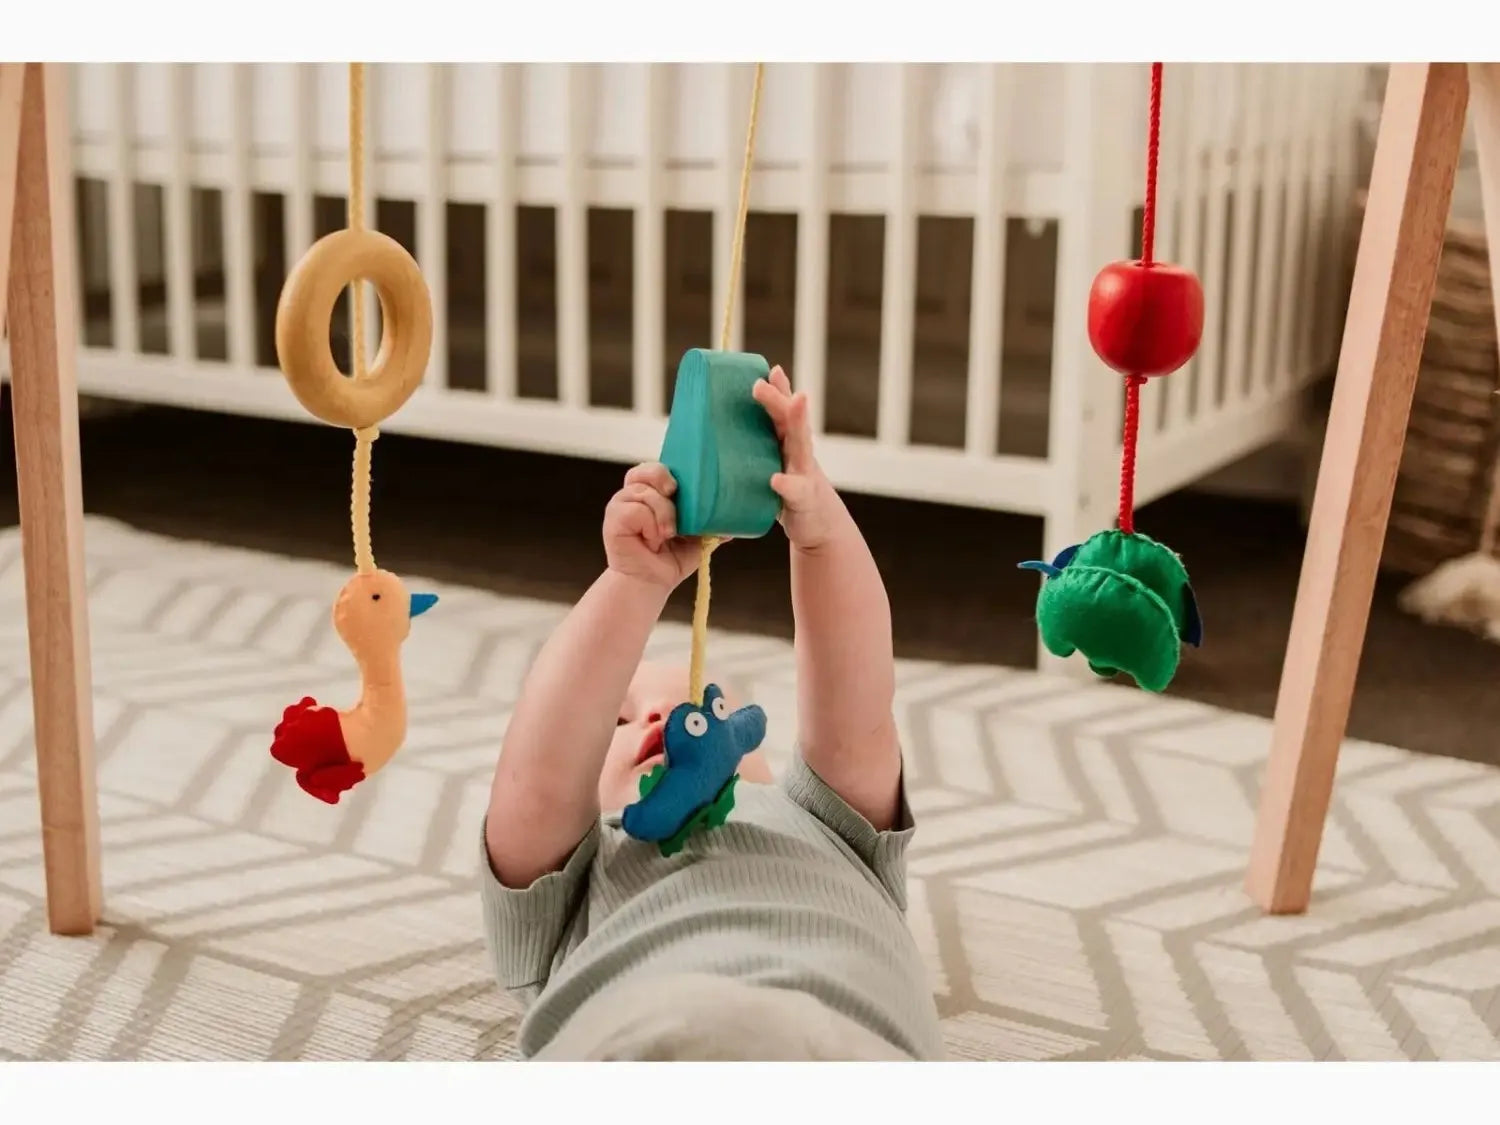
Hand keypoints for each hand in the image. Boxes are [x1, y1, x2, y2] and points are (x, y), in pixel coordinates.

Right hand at [603, 462, 705, 590]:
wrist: (651, 584)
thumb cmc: (669, 560)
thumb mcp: (697, 540)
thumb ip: (712, 526)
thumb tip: (737, 523)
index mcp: (650, 494)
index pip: (653, 469)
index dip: (666, 471)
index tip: (679, 486)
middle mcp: (632, 496)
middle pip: (644, 471)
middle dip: (662, 478)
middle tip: (673, 492)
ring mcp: (620, 506)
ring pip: (645, 493)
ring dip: (663, 514)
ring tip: (667, 535)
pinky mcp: (613, 520)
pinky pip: (636, 511)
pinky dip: (650, 526)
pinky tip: (651, 540)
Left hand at [753, 366, 843, 552]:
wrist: (819, 528)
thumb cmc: (789, 493)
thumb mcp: (774, 468)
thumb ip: (756, 449)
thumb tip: (715, 436)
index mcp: (788, 443)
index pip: (783, 412)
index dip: (779, 390)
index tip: (769, 370)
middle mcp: (799, 453)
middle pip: (791, 420)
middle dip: (780, 399)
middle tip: (760, 384)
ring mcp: (805, 474)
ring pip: (802, 444)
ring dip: (797, 422)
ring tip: (796, 401)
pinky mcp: (804, 500)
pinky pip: (795, 490)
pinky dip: (787, 484)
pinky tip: (776, 479)